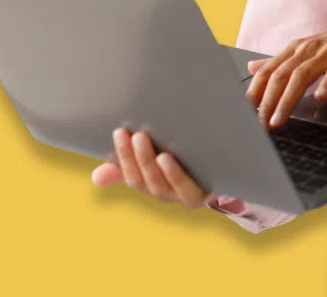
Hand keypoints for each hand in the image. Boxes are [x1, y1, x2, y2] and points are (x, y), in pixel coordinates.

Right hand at [91, 126, 217, 209]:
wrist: (231, 162)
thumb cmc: (187, 156)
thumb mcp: (158, 157)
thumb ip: (129, 166)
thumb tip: (96, 178)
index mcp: (154, 184)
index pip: (132, 176)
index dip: (123, 157)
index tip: (119, 131)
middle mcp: (169, 194)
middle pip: (146, 182)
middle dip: (136, 158)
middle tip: (133, 133)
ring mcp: (188, 196)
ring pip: (163, 186)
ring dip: (150, 165)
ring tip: (145, 141)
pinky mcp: (208, 193)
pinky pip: (189, 190)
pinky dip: (175, 175)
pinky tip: (166, 158)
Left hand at [246, 13, 326, 128]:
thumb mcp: (307, 51)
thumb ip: (280, 61)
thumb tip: (252, 67)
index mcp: (296, 48)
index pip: (269, 70)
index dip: (254, 91)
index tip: (244, 112)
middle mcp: (309, 48)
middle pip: (282, 74)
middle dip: (267, 101)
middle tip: (258, 123)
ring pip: (303, 74)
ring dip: (288, 99)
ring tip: (278, 119)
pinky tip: (320, 97)